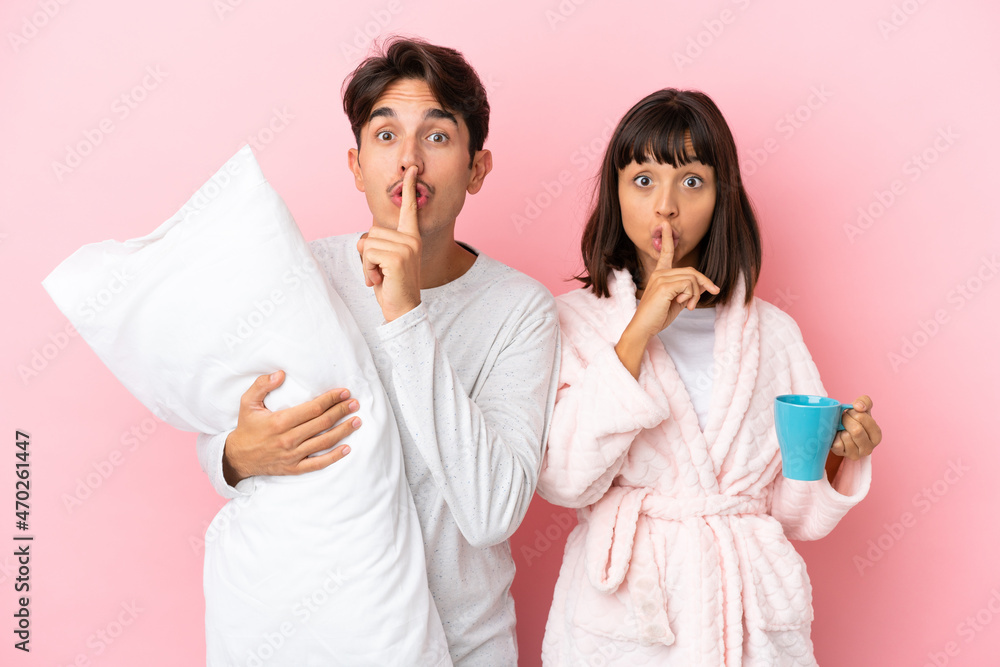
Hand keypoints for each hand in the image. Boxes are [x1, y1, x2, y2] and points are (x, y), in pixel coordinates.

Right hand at [221, 371, 361, 485]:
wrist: (237, 458)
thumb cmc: (246, 428)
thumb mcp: (247, 403)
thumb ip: (261, 385)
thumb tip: (280, 374)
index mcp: (279, 422)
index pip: (312, 409)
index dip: (330, 399)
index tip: (344, 392)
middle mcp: (288, 439)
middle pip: (322, 424)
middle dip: (341, 412)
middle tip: (355, 403)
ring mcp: (292, 455)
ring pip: (324, 442)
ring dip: (343, 431)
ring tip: (357, 421)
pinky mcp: (294, 468)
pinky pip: (318, 464)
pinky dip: (334, 457)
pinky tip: (347, 448)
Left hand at [357, 165, 421, 321]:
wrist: (403, 309)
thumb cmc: (392, 285)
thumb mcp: (385, 260)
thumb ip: (380, 244)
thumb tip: (364, 240)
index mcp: (412, 237)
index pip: (409, 209)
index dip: (409, 188)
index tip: (411, 170)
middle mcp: (412, 239)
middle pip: (373, 231)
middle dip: (368, 253)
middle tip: (379, 271)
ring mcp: (407, 248)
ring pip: (368, 242)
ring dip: (366, 263)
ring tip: (380, 276)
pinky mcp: (398, 257)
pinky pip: (368, 253)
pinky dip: (367, 269)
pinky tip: (379, 280)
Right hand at [615, 225, 718, 377]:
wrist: (644, 328)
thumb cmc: (658, 316)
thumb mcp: (678, 302)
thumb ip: (689, 291)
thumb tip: (706, 285)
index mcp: (659, 274)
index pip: (666, 253)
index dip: (667, 238)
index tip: (665, 224)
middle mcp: (659, 273)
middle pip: (691, 271)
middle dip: (704, 284)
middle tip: (708, 296)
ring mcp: (660, 278)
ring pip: (692, 278)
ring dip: (696, 294)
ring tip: (688, 306)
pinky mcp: (664, 286)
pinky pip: (688, 285)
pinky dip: (691, 296)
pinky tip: (683, 305)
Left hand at [830, 394, 882, 459]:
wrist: (839, 429)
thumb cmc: (853, 419)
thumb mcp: (861, 407)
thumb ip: (865, 401)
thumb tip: (858, 407)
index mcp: (877, 436)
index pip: (864, 420)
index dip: (854, 413)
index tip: (851, 412)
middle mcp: (869, 448)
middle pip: (856, 430)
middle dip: (846, 420)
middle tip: (843, 418)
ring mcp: (856, 454)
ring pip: (847, 437)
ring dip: (841, 429)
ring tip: (842, 428)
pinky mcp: (843, 456)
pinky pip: (837, 444)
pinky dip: (834, 437)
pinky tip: (837, 436)